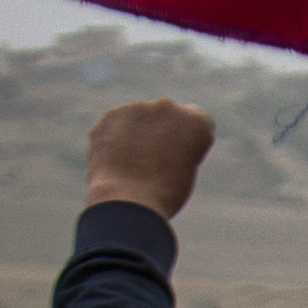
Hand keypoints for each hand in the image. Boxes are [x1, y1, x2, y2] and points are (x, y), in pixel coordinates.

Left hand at [83, 98, 217, 218]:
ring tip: (133, 165)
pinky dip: (116, 137)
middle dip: (161, 131)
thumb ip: (177, 144)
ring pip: (139, 118)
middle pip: (165, 116)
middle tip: (154, 162)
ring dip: (138, 133)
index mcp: (196, 121)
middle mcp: (168, 106)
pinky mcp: (112, 115)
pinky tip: (117, 159)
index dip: (188, 141)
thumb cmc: (164, 193)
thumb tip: (154, 136)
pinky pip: (117, 124)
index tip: (181, 160)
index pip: (196, 121)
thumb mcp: (185, 168)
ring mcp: (137, 108)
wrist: (129, 201)